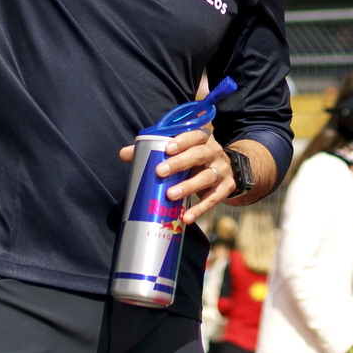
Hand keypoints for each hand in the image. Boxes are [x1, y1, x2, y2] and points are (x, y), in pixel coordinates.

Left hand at [115, 127, 233, 223]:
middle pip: (199, 155)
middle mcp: (214, 152)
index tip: (167, 148)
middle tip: (160, 172)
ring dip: (188, 186)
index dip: (182, 140)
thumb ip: (154, 150)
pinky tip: (186, 217)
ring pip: (207, 177)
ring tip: (171, 195)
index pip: (196, 135)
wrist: (228, 170)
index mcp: (203, 139)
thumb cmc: (194, 157)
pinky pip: (213, 199)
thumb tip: (124, 153)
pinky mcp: (227, 188)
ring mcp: (222, 170)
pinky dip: (200, 209)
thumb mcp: (180, 150)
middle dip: (180, 163)